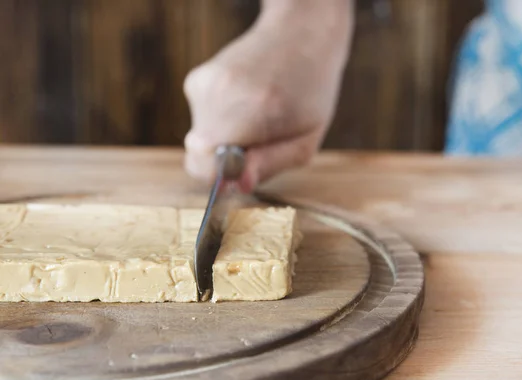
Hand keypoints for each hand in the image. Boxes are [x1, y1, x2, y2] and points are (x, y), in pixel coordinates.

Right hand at [183, 1, 352, 191]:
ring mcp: (203, 83)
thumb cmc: (310, 92)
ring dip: (224, 140)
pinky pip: (199, 121)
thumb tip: (237, 185)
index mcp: (250, 111)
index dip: (222, 177)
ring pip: (198, 140)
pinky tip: (244, 105)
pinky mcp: (195, 80)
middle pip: (198, 156)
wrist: (300, 35)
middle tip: (259, 143)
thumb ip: (270, 165)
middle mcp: (218, 95)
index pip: (204, 166)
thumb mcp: (305, 140)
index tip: (245, 171)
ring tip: (255, 119)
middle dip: (225, 160)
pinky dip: (219, 123)